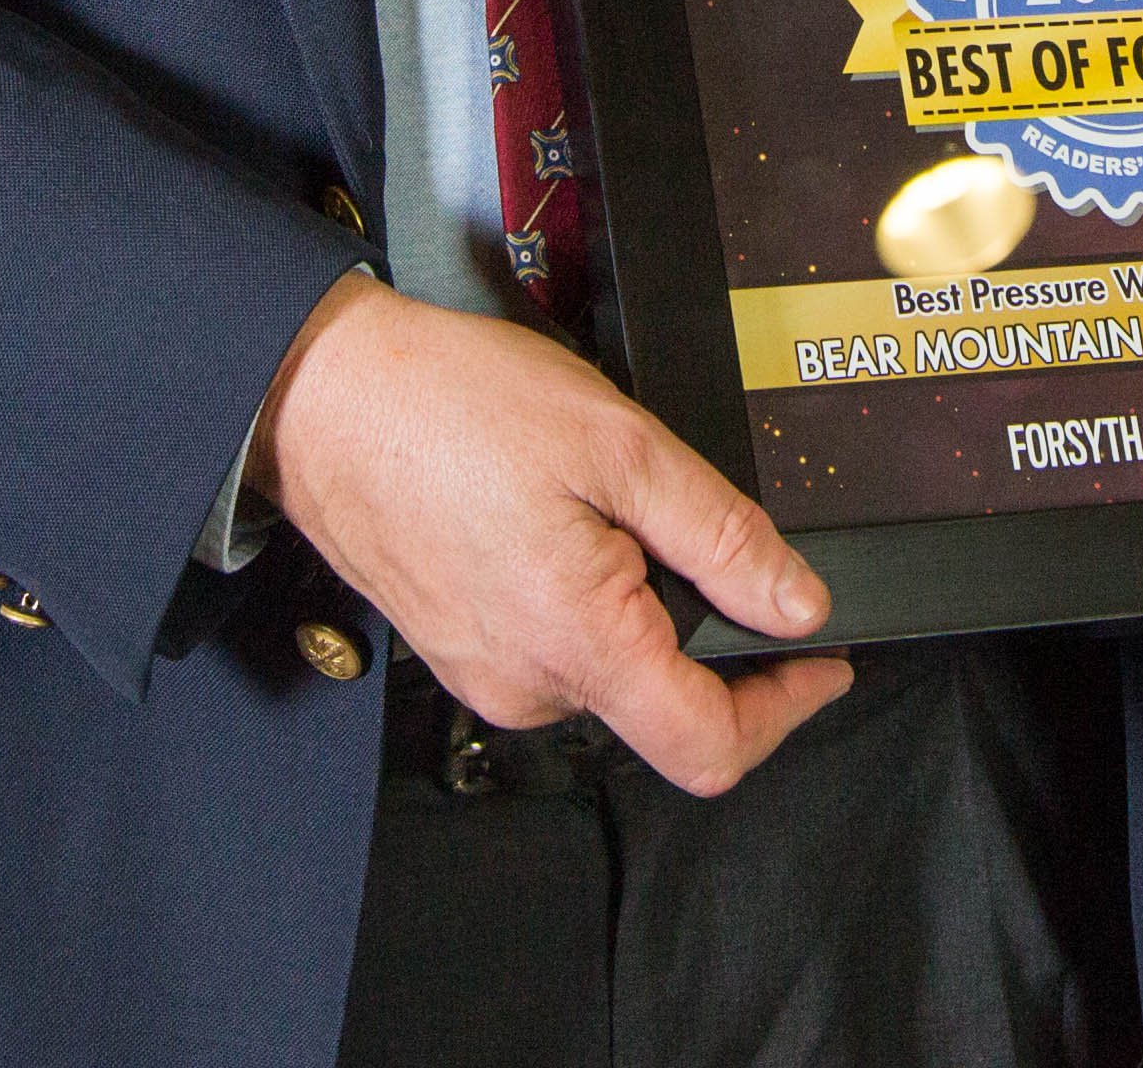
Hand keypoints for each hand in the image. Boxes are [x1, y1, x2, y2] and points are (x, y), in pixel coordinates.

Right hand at [254, 272, 852, 793]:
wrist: (322, 396)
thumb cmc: (449, 407)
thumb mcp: (621, 446)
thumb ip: (723, 537)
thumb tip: (798, 603)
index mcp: (577, 643)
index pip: (711, 746)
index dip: (786, 708)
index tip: (821, 662)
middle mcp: (527, 684)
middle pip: (664, 702)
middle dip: (703, 624)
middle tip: (689, 524)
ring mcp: (487, 673)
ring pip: (608, 667)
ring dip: (638, 602)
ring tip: (600, 501)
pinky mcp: (461, 649)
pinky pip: (553, 643)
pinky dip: (584, 594)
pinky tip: (553, 516)